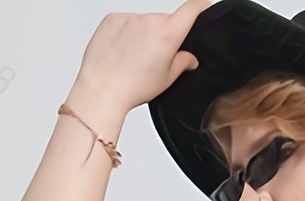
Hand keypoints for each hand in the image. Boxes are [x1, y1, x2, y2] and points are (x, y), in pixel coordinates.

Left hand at [74, 1, 217, 113]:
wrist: (102, 89)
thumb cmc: (132, 86)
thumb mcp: (166, 79)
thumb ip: (182, 63)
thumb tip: (189, 58)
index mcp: (167, 34)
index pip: (190, 9)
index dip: (200, 6)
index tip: (202, 6)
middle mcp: (149, 20)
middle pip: (164, 21)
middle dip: (164, 36)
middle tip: (155, 59)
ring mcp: (129, 17)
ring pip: (144, 23)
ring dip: (143, 35)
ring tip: (133, 59)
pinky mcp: (112, 18)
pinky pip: (125, 23)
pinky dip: (126, 34)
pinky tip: (121, 53)